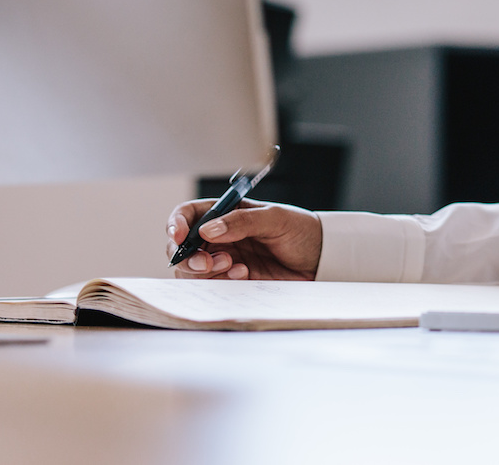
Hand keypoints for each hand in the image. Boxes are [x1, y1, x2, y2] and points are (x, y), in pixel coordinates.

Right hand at [167, 198, 322, 280]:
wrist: (321, 259)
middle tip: (208, 263)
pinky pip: (210, 285)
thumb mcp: (276, 218)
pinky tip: (244, 275)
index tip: (178, 236)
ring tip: (235, 267)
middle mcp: (219, 236)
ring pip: (192, 269)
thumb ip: (243, 221)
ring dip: (205, 271)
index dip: (176, 224)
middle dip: (188, 256)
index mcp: (226, 213)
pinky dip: (220, 282)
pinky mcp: (232, 281)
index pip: (188, 214)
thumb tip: (208, 229)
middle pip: (182, 246)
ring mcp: (223, 259)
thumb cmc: (301, 230)